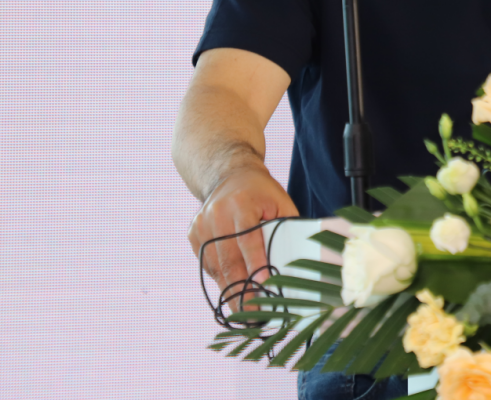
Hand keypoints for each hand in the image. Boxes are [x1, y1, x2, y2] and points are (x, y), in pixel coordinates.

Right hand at [188, 161, 299, 303]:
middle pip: (229, 259)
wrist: (229, 175)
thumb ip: (287, 229)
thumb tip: (296, 263)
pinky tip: (232, 293)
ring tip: (243, 313)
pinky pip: (208, 263)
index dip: (256, 265)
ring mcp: (201, 224)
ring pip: (216, 266)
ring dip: (229, 291)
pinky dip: (220, 279)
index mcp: (240, 204)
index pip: (248, 240)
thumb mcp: (281, 203)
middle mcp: (216, 214)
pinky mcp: (194, 234)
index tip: (265, 287)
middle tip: (253, 314)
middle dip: (241, 289)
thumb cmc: (262, 193)